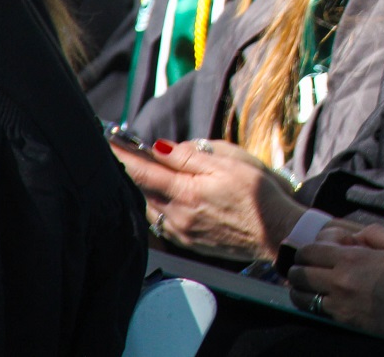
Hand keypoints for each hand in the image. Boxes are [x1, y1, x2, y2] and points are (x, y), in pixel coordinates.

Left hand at [111, 137, 305, 261]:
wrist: (277, 234)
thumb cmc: (259, 194)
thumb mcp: (230, 163)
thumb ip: (192, 156)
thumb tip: (160, 148)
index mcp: (186, 192)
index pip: (142, 171)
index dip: (122, 155)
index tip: (106, 140)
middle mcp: (177, 215)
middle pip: (142, 190)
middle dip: (133, 170)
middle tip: (125, 150)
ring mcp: (181, 231)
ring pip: (150, 206)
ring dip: (145, 188)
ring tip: (149, 171)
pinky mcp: (188, 242)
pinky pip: (162, 220)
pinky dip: (158, 204)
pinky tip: (168, 194)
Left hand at [287, 224, 383, 344]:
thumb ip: (374, 234)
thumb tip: (355, 237)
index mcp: (352, 259)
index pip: (310, 252)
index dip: (307, 249)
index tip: (313, 251)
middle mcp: (341, 282)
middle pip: (300, 275)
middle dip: (297, 269)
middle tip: (303, 267)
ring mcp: (341, 306)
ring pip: (302, 298)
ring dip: (300, 289)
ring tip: (307, 285)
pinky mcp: (346, 323)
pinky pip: (317, 313)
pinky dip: (313, 305)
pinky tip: (322, 300)